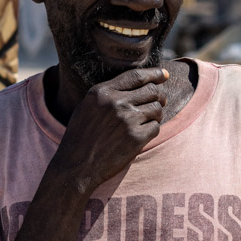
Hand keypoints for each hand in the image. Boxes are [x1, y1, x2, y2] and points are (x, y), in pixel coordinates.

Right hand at [55, 67, 168, 189]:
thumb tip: (140, 84)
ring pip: (157, 109)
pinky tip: (140, 136)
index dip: (154, 74)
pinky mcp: (136, 138)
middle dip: (159, 97)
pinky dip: (151, 131)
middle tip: (160, 103)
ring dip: (156, 115)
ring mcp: (127, 120)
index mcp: (102, 92)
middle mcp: (116, 102)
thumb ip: (109, 93)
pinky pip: (156, 128)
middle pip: (152, 91)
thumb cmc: (81, 136)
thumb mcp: (88, 106)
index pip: (136, 75)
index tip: (164, 74)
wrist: (76, 166)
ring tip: (145, 122)